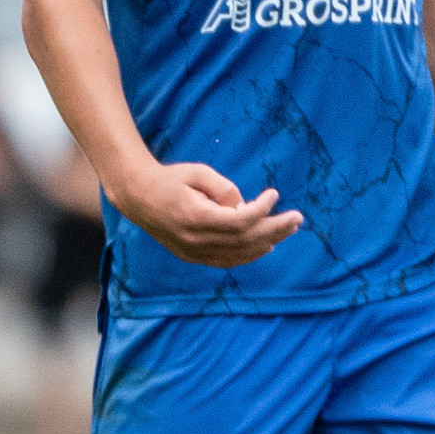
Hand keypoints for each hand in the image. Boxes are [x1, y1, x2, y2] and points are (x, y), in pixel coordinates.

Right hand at [115, 160, 301, 266]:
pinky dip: (248, 255)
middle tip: (297, 218)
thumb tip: (246, 206)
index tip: (274, 194)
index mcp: (196, 217)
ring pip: (238, 254)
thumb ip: (224, 189)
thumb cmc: (169, 179)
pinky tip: (266, 246)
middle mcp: (195, 239)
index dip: (262, 210)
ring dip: (267, 243)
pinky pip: (226, 261)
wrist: (137, 196)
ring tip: (287, 230)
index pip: (240, 221)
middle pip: (245, 240)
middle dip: (275, 229)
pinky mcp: (191, 256)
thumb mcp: (197, 173)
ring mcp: (192, 251)